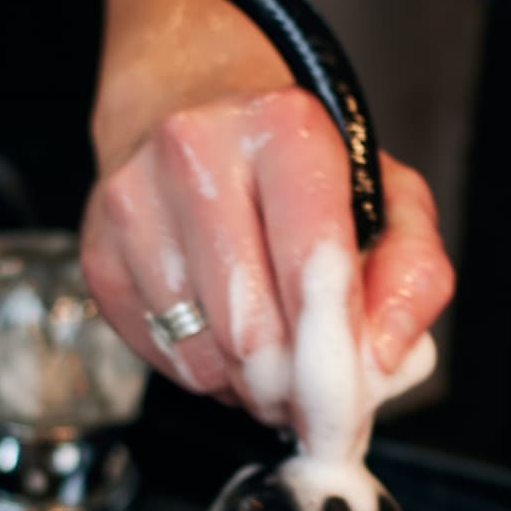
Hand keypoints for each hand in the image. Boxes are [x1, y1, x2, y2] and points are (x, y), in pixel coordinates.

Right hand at [79, 86, 452, 430]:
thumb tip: (381, 360)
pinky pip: (159, 359)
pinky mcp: (97, 251)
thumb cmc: (296, 161)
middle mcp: (195, 152)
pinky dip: (203, 370)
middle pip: (250, 332)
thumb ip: (413, 275)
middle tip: (312, 391)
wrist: (189, 104)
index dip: (337, 359)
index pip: (312, 271)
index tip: (351, 406)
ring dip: (246, 384)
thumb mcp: (388, 196)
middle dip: (291, 386)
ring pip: (202, 357)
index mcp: (284, 128)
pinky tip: (223, 332)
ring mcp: (133, 201)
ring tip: (270, 351)